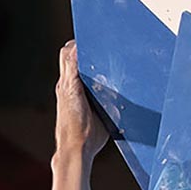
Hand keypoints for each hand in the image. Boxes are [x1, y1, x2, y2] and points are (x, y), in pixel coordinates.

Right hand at [54, 40, 110, 158]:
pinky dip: (77, 52)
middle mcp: (65, 85)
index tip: (95, 47)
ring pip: (68, 53)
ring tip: (94, 38)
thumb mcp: (101, 116)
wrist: (76, 150)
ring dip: (79, 44)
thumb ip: (106, 104)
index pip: (73, 63)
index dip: (81, 53)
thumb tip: (124, 102)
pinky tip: (86, 45)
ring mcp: (65, 85)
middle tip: (98, 39)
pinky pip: (71, 62)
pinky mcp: (69, 88)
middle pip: (68, 53)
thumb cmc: (87, 139)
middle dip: (80, 44)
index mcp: (71, 90)